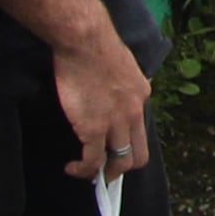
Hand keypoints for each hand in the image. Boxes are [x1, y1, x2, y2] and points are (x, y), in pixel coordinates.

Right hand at [49, 23, 150, 181]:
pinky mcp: (94, 128)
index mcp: (141, 95)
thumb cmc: (94, 44)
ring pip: (119, 162)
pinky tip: (73, 168)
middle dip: (122, 168)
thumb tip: (111, 89)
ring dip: (105, 174)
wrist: (84, 40)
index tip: (114, 150)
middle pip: (138, 154)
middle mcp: (134, 113)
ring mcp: (116, 123)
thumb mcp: (122, 64)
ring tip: (89, 175)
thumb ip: (121, 81)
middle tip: (105, 173)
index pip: (141, 130)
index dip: (128, 145)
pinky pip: (93, 160)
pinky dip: (84, 170)